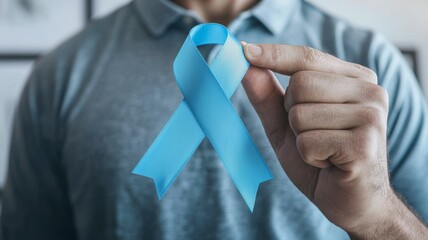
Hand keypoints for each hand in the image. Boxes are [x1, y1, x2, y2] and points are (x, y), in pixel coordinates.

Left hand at [241, 43, 392, 233]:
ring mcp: (371, 115)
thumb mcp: (287, 125)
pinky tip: (329, 164)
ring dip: (300, 139)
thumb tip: (247, 64)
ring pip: (300, 113)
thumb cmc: (321, 160)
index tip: (245, 50)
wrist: (354, 203)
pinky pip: (308, 141)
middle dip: (292, 114)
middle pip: (300, 83)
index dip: (274, 55)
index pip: (307, 57)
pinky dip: (309, 157)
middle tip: (313, 135)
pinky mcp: (365, 143)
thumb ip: (268, 96)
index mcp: (354, 79)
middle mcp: (369, 90)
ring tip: (323, 150)